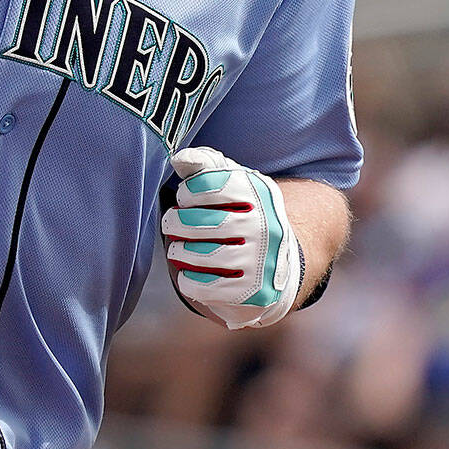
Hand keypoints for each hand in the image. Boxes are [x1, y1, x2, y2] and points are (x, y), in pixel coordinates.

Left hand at [159, 147, 303, 330]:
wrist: (277, 261)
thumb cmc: (243, 215)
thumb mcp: (233, 183)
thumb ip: (205, 165)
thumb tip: (180, 158)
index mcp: (259, 193)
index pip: (211, 185)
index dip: (188, 192)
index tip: (185, 198)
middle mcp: (265, 225)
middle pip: (206, 222)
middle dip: (178, 223)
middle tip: (171, 224)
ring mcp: (261, 260)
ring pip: (205, 256)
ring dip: (181, 252)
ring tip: (177, 249)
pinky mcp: (252, 290)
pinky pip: (208, 286)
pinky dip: (189, 281)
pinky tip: (187, 274)